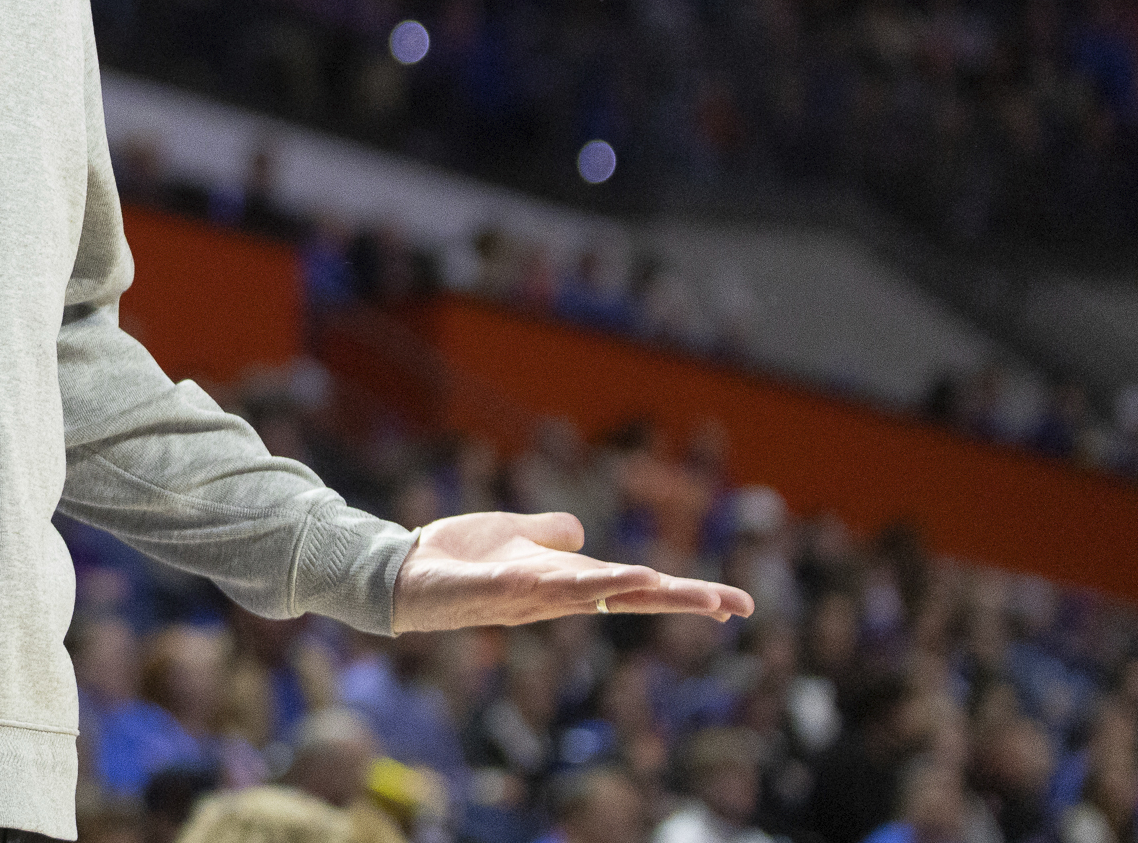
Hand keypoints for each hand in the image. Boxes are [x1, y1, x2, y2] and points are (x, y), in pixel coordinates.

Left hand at [390, 512, 755, 631]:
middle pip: (621, 596)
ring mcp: (514, 596)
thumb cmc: (459, 559)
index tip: (736, 604)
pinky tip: (542, 576)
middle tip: (725, 604)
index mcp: (565, 581)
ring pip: (574, 594)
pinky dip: (527, 583)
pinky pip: (506, 587)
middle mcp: (549, 595)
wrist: (401, 574)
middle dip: (671, 599)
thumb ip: (548, 536)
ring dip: (614, 588)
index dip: (684, 595)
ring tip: (656, 580)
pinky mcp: (475, 590)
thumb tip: (579, 533)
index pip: (635, 588)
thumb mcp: (513, 537)